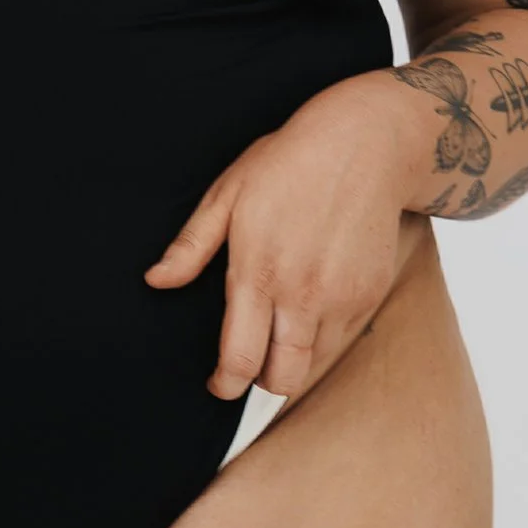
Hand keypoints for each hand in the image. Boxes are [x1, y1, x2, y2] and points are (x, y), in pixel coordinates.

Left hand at [144, 73, 424, 402]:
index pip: (242, 359)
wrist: (367, 144)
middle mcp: (303, 294)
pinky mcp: (370, 294)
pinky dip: (322, 338)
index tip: (219, 384)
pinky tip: (311, 307)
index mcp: (259, 272)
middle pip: (283, 378)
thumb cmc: (290, 163)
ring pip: (313, 365)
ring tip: (280, 330)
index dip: (226, 384)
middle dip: (262, 379)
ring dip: (293, 358)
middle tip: (251, 360)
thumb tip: (157, 280)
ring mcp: (342, 298)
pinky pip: (342, 340)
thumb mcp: (228, 193)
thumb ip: (191, 246)